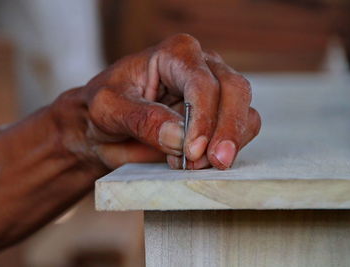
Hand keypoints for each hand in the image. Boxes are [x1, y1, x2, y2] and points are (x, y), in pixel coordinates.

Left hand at [54, 33, 260, 169]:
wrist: (104, 127)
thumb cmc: (104, 108)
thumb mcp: (109, 109)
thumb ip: (144, 120)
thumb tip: (180, 137)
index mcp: (174, 54)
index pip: (202, 82)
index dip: (203, 117)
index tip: (192, 151)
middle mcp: (201, 66)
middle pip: (235, 91)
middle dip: (227, 130)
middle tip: (212, 162)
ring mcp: (214, 91)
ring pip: (246, 112)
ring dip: (229, 143)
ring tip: (195, 165)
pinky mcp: (219, 117)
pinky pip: (242, 130)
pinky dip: (229, 149)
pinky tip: (198, 161)